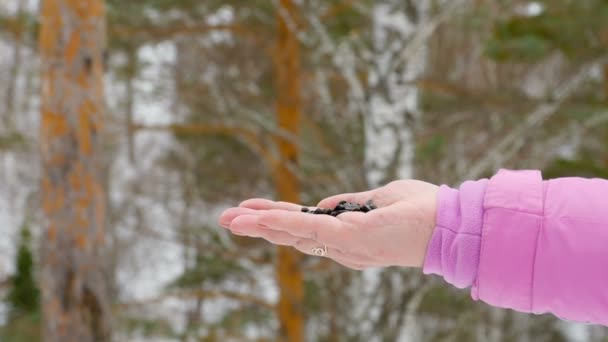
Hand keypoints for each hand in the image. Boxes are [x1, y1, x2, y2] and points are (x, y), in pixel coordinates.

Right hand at [218, 180, 438, 269]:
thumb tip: (325, 203)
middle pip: (292, 234)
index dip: (278, 220)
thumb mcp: (380, 200)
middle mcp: (342, 248)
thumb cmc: (423, 211)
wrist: (453, 224)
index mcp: (349, 239)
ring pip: (293, 232)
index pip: (305, 229)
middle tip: (225, 219)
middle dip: (257, 226)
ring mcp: (345, 245)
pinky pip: (308, 226)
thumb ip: (351, 203)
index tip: (252, 210)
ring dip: (258, 224)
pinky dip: (280, 221)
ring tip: (228, 219)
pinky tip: (255, 217)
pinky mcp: (350, 237)